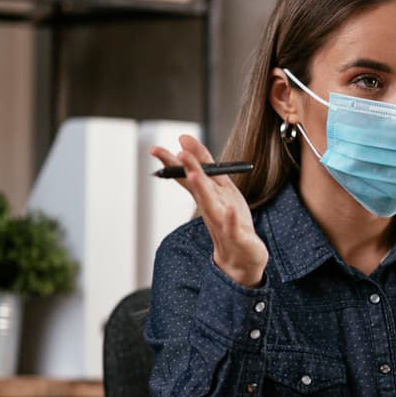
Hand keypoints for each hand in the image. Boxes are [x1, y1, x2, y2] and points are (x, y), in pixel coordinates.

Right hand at [151, 135, 268, 287]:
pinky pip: (233, 227)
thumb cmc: (230, 220)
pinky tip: (230, 210)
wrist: (242, 257)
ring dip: (202, 190)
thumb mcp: (220, 187)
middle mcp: (210, 208)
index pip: (187, 177)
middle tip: (177, 153)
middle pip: (198, 188)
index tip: (154, 149)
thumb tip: (184, 140)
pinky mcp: (237, 236)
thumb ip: (205, 164)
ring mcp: (223, 223)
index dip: (172, 163)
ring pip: (210, 205)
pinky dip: (231, 219)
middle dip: (188, 170)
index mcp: (206, 196)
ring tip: (193, 175)